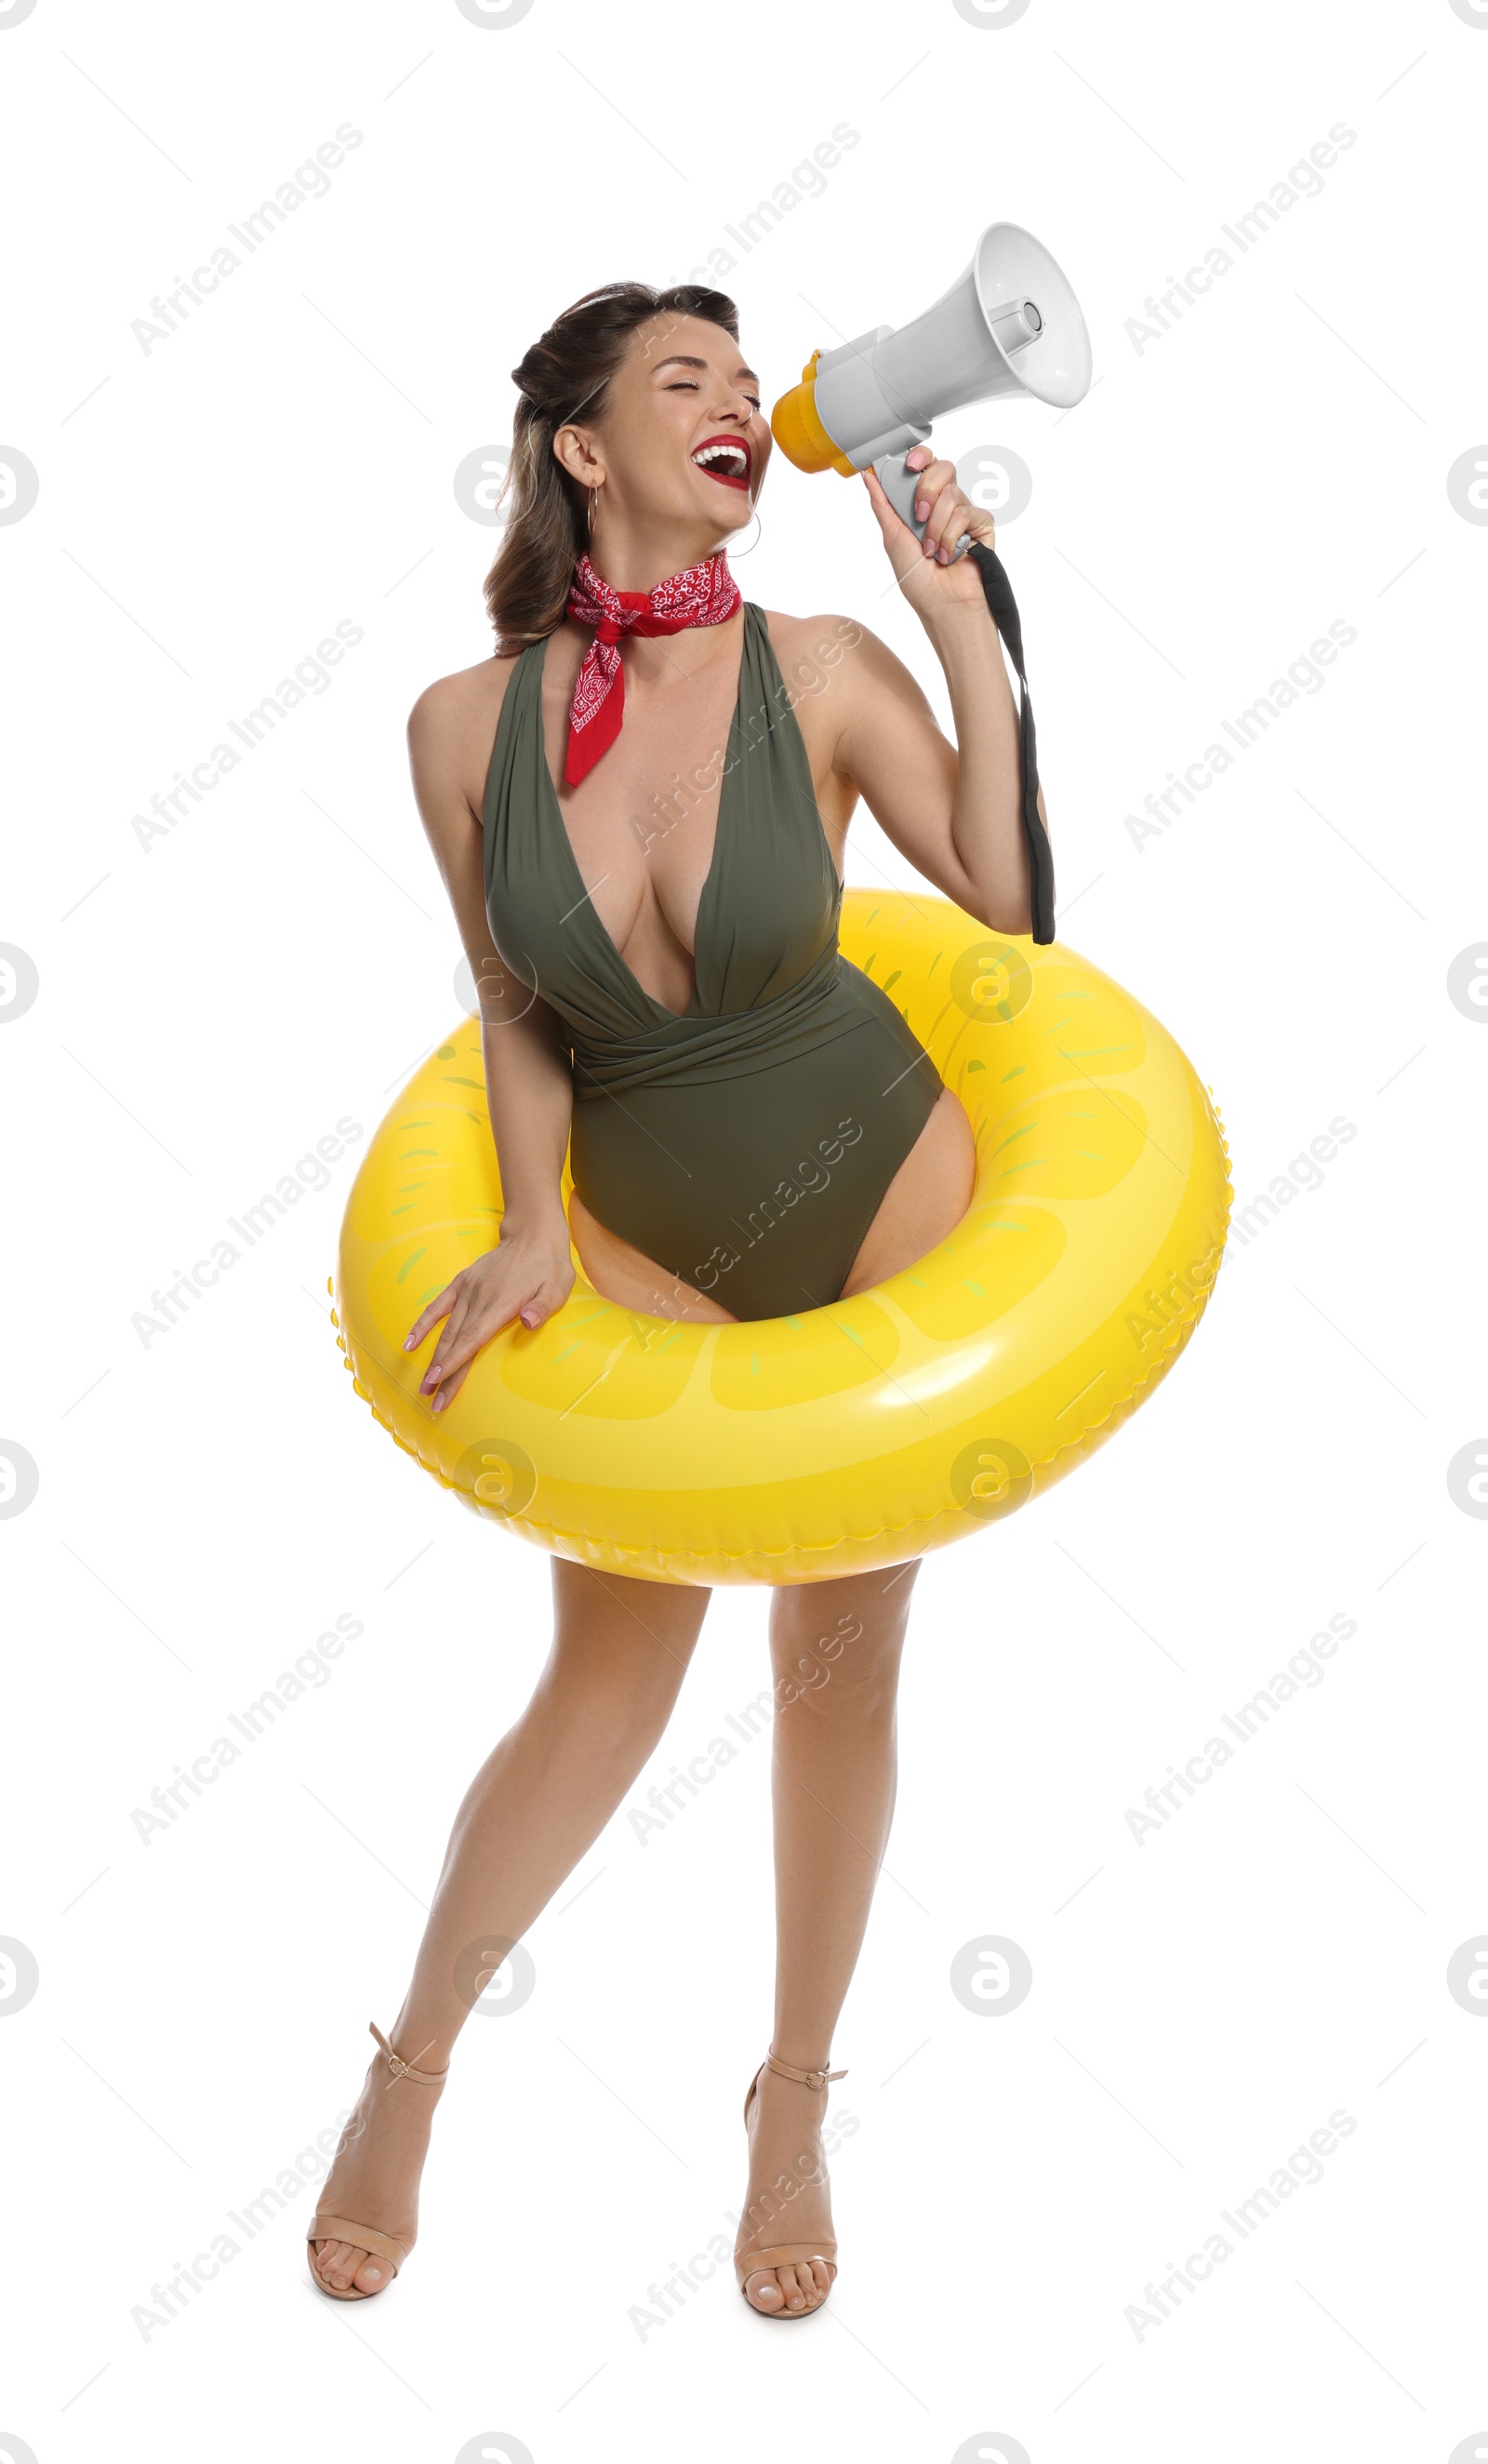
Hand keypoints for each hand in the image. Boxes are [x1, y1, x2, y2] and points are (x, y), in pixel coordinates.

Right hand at [402, 1223, 574, 1411]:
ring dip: (434, 1358)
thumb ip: (542, 1306)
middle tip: (433, 1401)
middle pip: (457, 1342)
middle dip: (443, 1373)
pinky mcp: (461, 1283)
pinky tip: (408, 1344)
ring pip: (447, 1330)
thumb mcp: (558, 1287)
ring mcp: (468, 1290)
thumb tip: (529, 1322)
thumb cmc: (549, 1267)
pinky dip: (422, 1325)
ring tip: (424, 1386)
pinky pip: (437, 1306)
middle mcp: (479, 1298)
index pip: (473, 1338)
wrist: (533, 1234)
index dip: (455, 1361)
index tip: (439, 1381)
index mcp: (501, 1303)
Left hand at [862, 446, 992, 615]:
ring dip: (935, 527)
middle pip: (943, 468)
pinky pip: (967, 513)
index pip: (926, 465)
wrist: (942, 605)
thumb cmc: (918, 580)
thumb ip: (882, 504)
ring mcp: (965, 514)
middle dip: (926, 490)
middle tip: (918, 516)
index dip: (920, 458)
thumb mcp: (892, 537)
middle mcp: (945, 505)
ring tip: (932, 551)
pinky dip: (951, 537)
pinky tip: (950, 556)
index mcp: (923, 503)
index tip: (909, 466)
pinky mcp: (982, 525)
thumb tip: (869, 476)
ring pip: (952, 494)